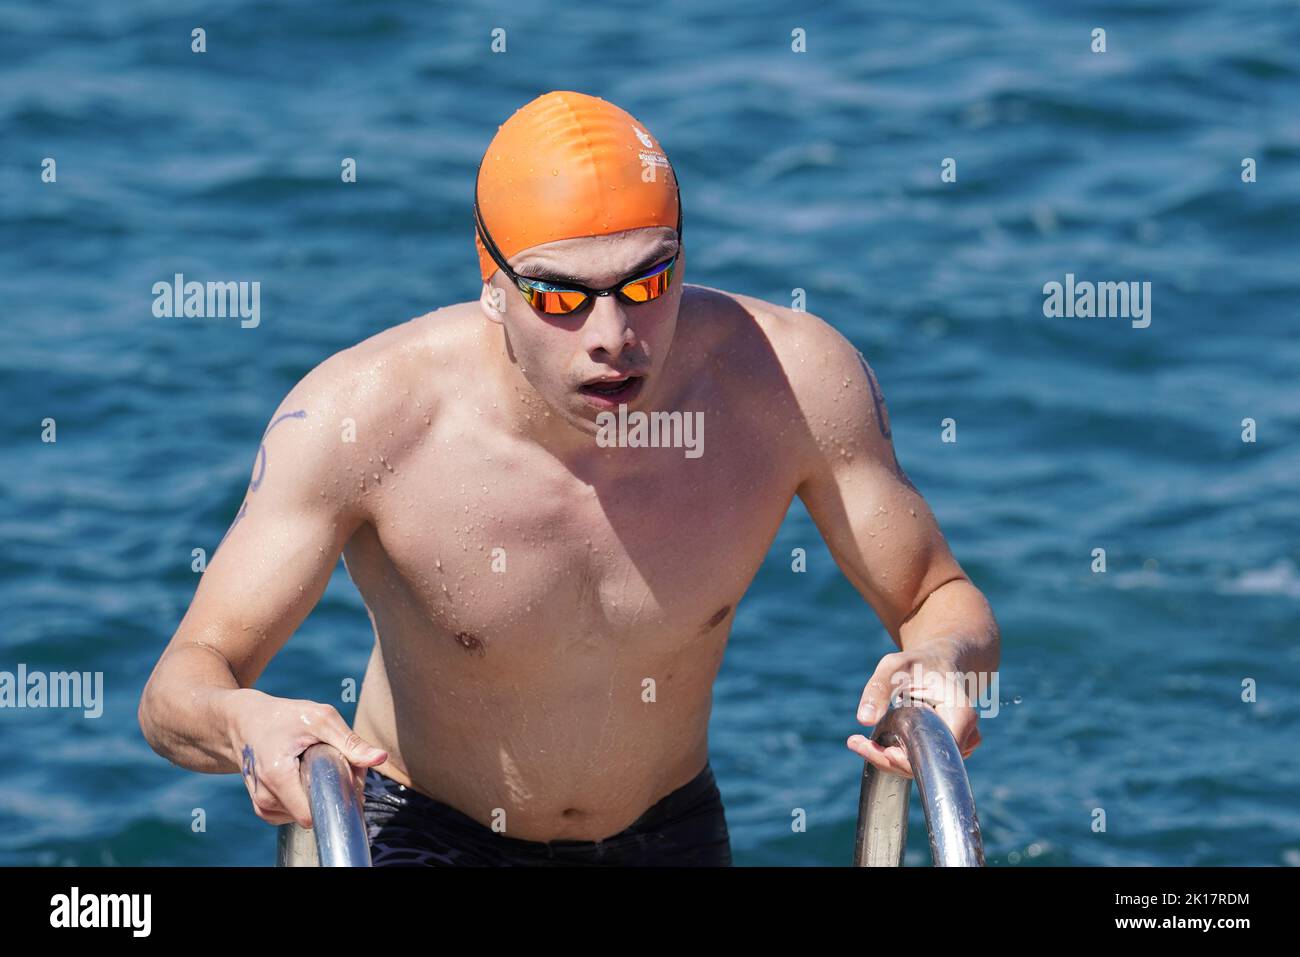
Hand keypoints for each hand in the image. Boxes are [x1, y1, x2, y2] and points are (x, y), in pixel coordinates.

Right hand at [225, 689, 388, 826]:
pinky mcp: (263, 808)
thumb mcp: (321, 719)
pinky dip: (305, 799)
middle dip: (331, 794)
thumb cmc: (284, 717)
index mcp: (277, 777)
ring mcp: (261, 805)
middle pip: (313, 814)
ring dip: (318, 796)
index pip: (313, 815)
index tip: (347, 779)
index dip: (337, 800)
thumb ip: (350, 742)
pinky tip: (306, 777)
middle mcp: (265, 797)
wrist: (244, 721)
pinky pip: (293, 814)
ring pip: (305, 816)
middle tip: (334, 764)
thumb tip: (381, 759)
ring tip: (316, 767)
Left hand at [845, 649, 981, 779]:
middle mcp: (966, 735)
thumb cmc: (917, 663)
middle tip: (856, 743)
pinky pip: (921, 763)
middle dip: (889, 760)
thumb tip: (864, 719)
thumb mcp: (895, 666)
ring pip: (922, 767)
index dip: (910, 759)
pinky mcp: (946, 751)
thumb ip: (879, 688)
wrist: (937, 663)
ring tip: (859, 742)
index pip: (937, 752)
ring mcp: (958, 746)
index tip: (883, 752)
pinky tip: (874, 742)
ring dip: (888, 759)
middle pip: (927, 765)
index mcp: (961, 714)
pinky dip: (895, 757)